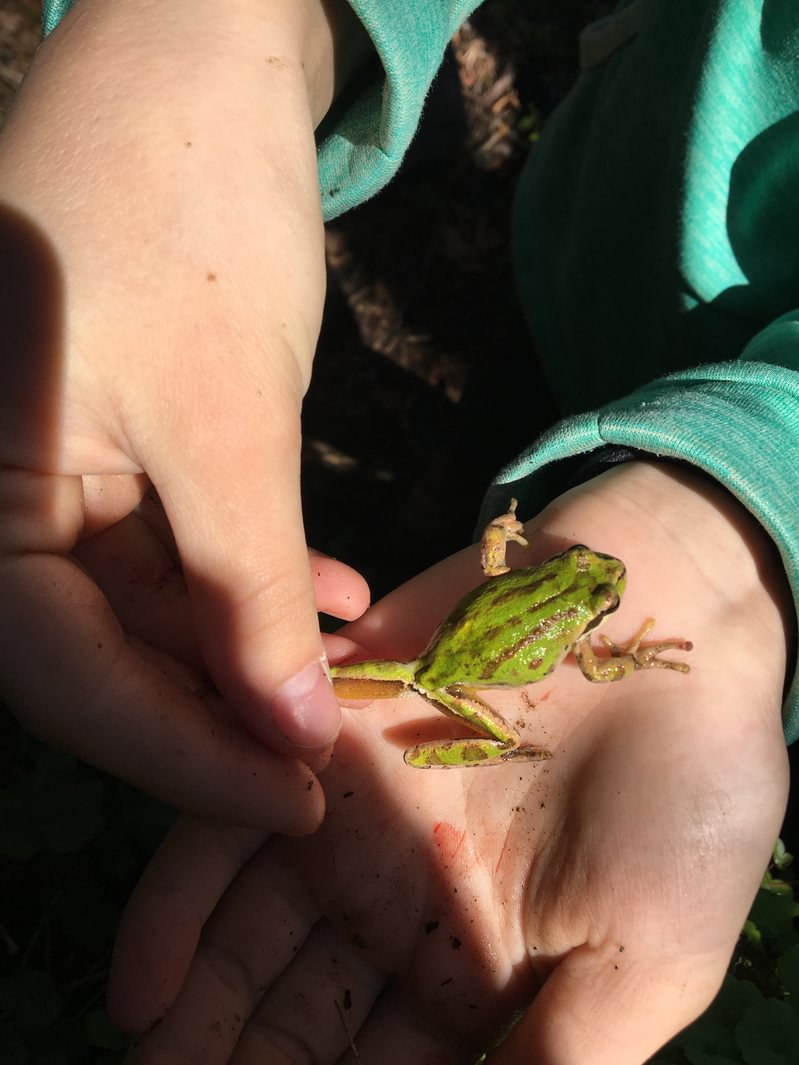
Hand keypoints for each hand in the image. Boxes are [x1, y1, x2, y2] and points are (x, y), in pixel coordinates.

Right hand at [0, 0, 368, 829]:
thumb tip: (286, 730)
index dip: (186, 753)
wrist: (203, 60)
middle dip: (224, 708)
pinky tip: (331, 596)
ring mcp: (47, 467)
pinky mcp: (107, 438)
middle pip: (102, 654)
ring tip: (344, 682)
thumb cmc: (189, 209)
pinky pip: (172, 541)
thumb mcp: (228, 422)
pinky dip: (250, 575)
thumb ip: (246, 589)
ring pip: (146, 604)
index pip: (66, 679)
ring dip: (249, 645)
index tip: (297, 800)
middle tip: (326, 760)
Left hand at [108, 463, 789, 1061]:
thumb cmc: (688, 795)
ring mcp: (354, 818)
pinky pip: (231, 820)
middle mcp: (396, 902)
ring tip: (145, 1061)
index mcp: (473, 968)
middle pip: (291, 1014)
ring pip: (246, 930)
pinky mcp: (321, 733)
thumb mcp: (649, 957)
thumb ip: (564, 1059)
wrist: (671, 621)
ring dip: (192, 1009)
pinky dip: (182, 902)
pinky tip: (141, 981)